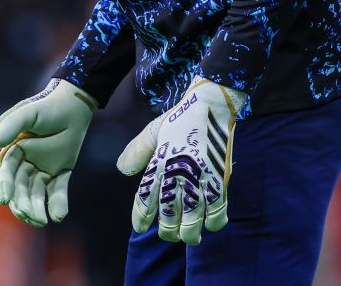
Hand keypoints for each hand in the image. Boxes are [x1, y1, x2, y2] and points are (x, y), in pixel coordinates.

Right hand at [0, 78, 97, 225]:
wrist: (74, 104)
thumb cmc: (47, 106)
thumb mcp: (28, 112)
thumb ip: (12, 125)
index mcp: (12, 150)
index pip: (4, 172)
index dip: (3, 185)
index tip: (4, 199)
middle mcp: (25, 163)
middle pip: (19, 188)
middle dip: (20, 202)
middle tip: (25, 214)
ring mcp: (42, 169)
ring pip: (36, 193)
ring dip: (36, 208)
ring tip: (41, 220)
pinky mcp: (60, 172)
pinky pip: (57, 191)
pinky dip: (57, 204)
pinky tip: (59, 215)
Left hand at [116, 77, 245, 244]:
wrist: (210, 104)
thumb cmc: (180, 118)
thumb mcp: (153, 131)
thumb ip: (136, 152)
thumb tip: (121, 169)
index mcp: (159, 163)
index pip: (144, 199)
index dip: (141, 217)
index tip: (140, 227)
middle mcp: (177, 174)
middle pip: (168, 216)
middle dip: (167, 231)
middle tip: (168, 233)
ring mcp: (199, 179)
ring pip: (192, 220)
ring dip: (189, 233)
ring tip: (189, 236)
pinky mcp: (219, 179)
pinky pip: (218, 210)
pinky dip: (214, 222)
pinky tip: (210, 223)